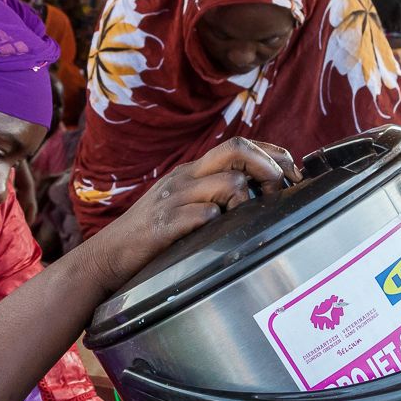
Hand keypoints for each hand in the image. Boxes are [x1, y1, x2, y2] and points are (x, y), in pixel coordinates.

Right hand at [88, 138, 299, 289]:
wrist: (108, 255)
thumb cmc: (150, 234)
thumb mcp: (181, 201)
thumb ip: (210, 191)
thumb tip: (254, 189)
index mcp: (191, 171)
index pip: (239, 145)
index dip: (272, 153)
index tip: (292, 171)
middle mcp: (185, 178)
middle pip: (236, 150)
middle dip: (267, 166)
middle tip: (278, 188)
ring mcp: (174, 199)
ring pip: (228, 182)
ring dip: (245, 199)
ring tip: (241, 218)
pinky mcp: (166, 224)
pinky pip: (204, 215)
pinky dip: (217, 222)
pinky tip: (215, 233)